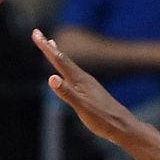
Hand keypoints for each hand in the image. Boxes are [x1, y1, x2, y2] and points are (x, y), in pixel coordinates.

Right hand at [34, 29, 138, 143]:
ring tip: (51, 44)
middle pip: (63, 59)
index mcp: (80, 80)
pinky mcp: (90, 91)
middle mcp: (84, 78)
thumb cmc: (103, 119)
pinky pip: (74, 74)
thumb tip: (51, 77)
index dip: (46, 47)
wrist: (123, 127)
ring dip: (57, 55)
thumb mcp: (82, 108)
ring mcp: (88, 84)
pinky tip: (66, 72)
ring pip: (69, 65)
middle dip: (48, 47)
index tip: (36, 33)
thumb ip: (67, 93)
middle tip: (37, 33)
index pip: (59, 60)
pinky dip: (66, 67)